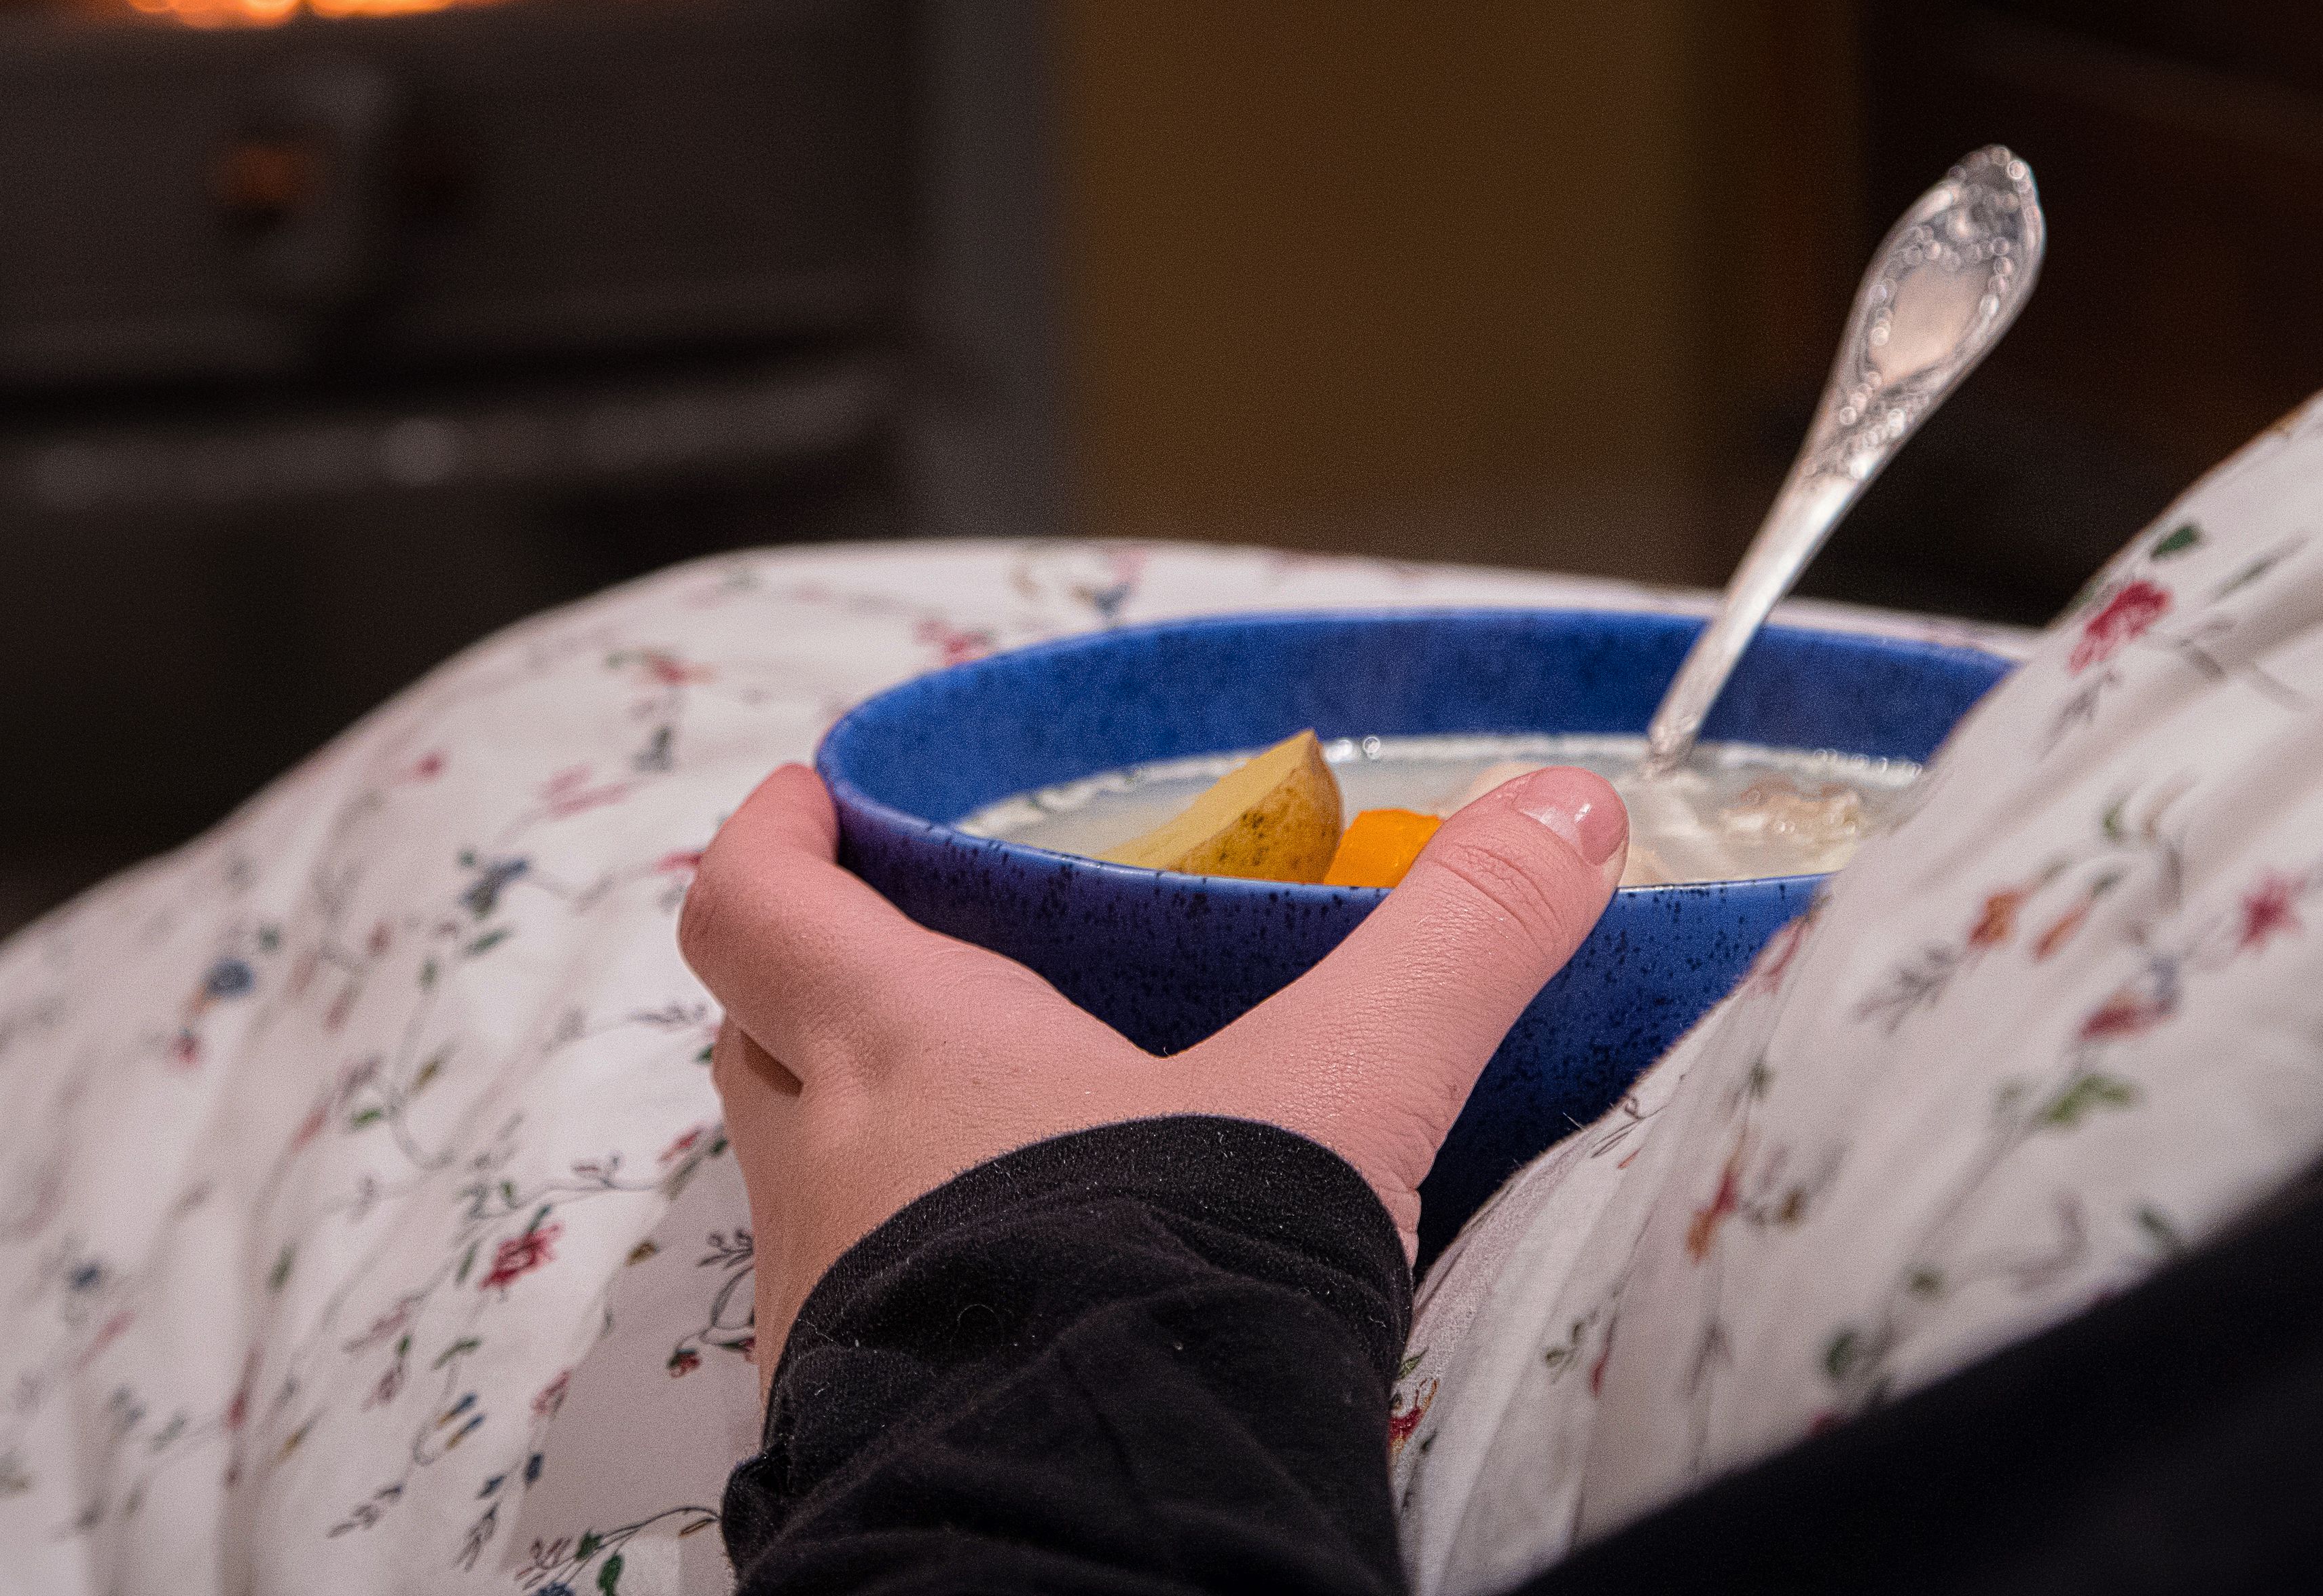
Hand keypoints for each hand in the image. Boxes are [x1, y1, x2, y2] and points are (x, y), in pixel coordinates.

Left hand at [677, 758, 1628, 1385]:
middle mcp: (826, 1172)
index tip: (819, 801)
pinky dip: (914, 1275)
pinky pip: (854, 1316)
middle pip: (755, 1038)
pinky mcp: (859, 1425)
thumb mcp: (1341, 1088)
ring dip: (866, 1141)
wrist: (1092, 1542)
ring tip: (999, 1126)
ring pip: (800, 1185)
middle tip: (912, 949)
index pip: (753, 901)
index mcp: (899, 1047)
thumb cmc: (1164, 1282)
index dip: (775, 837)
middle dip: (813, 982)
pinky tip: (1022, 1290)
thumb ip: (1457, 943)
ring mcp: (826, 1311)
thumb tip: (1569, 811)